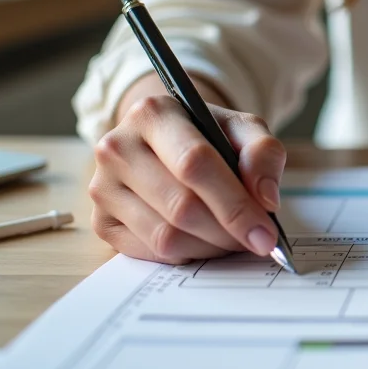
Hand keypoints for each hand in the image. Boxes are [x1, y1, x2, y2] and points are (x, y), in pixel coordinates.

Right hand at [88, 79, 286, 264]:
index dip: (235, 204)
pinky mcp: (101, 222)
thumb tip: (265, 199)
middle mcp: (117, 148)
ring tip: (232, 237)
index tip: (266, 234)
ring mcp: (102, 187)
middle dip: (227, 231)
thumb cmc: (206, 135)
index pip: (195, 164)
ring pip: (166, 237)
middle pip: (181, 206)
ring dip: (210, 247)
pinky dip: (187, 255)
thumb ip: (262, 152)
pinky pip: (150, 253)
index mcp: (153, 114)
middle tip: (256, 240)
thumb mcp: (241, 128)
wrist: (165, 141)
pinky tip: (203, 240)